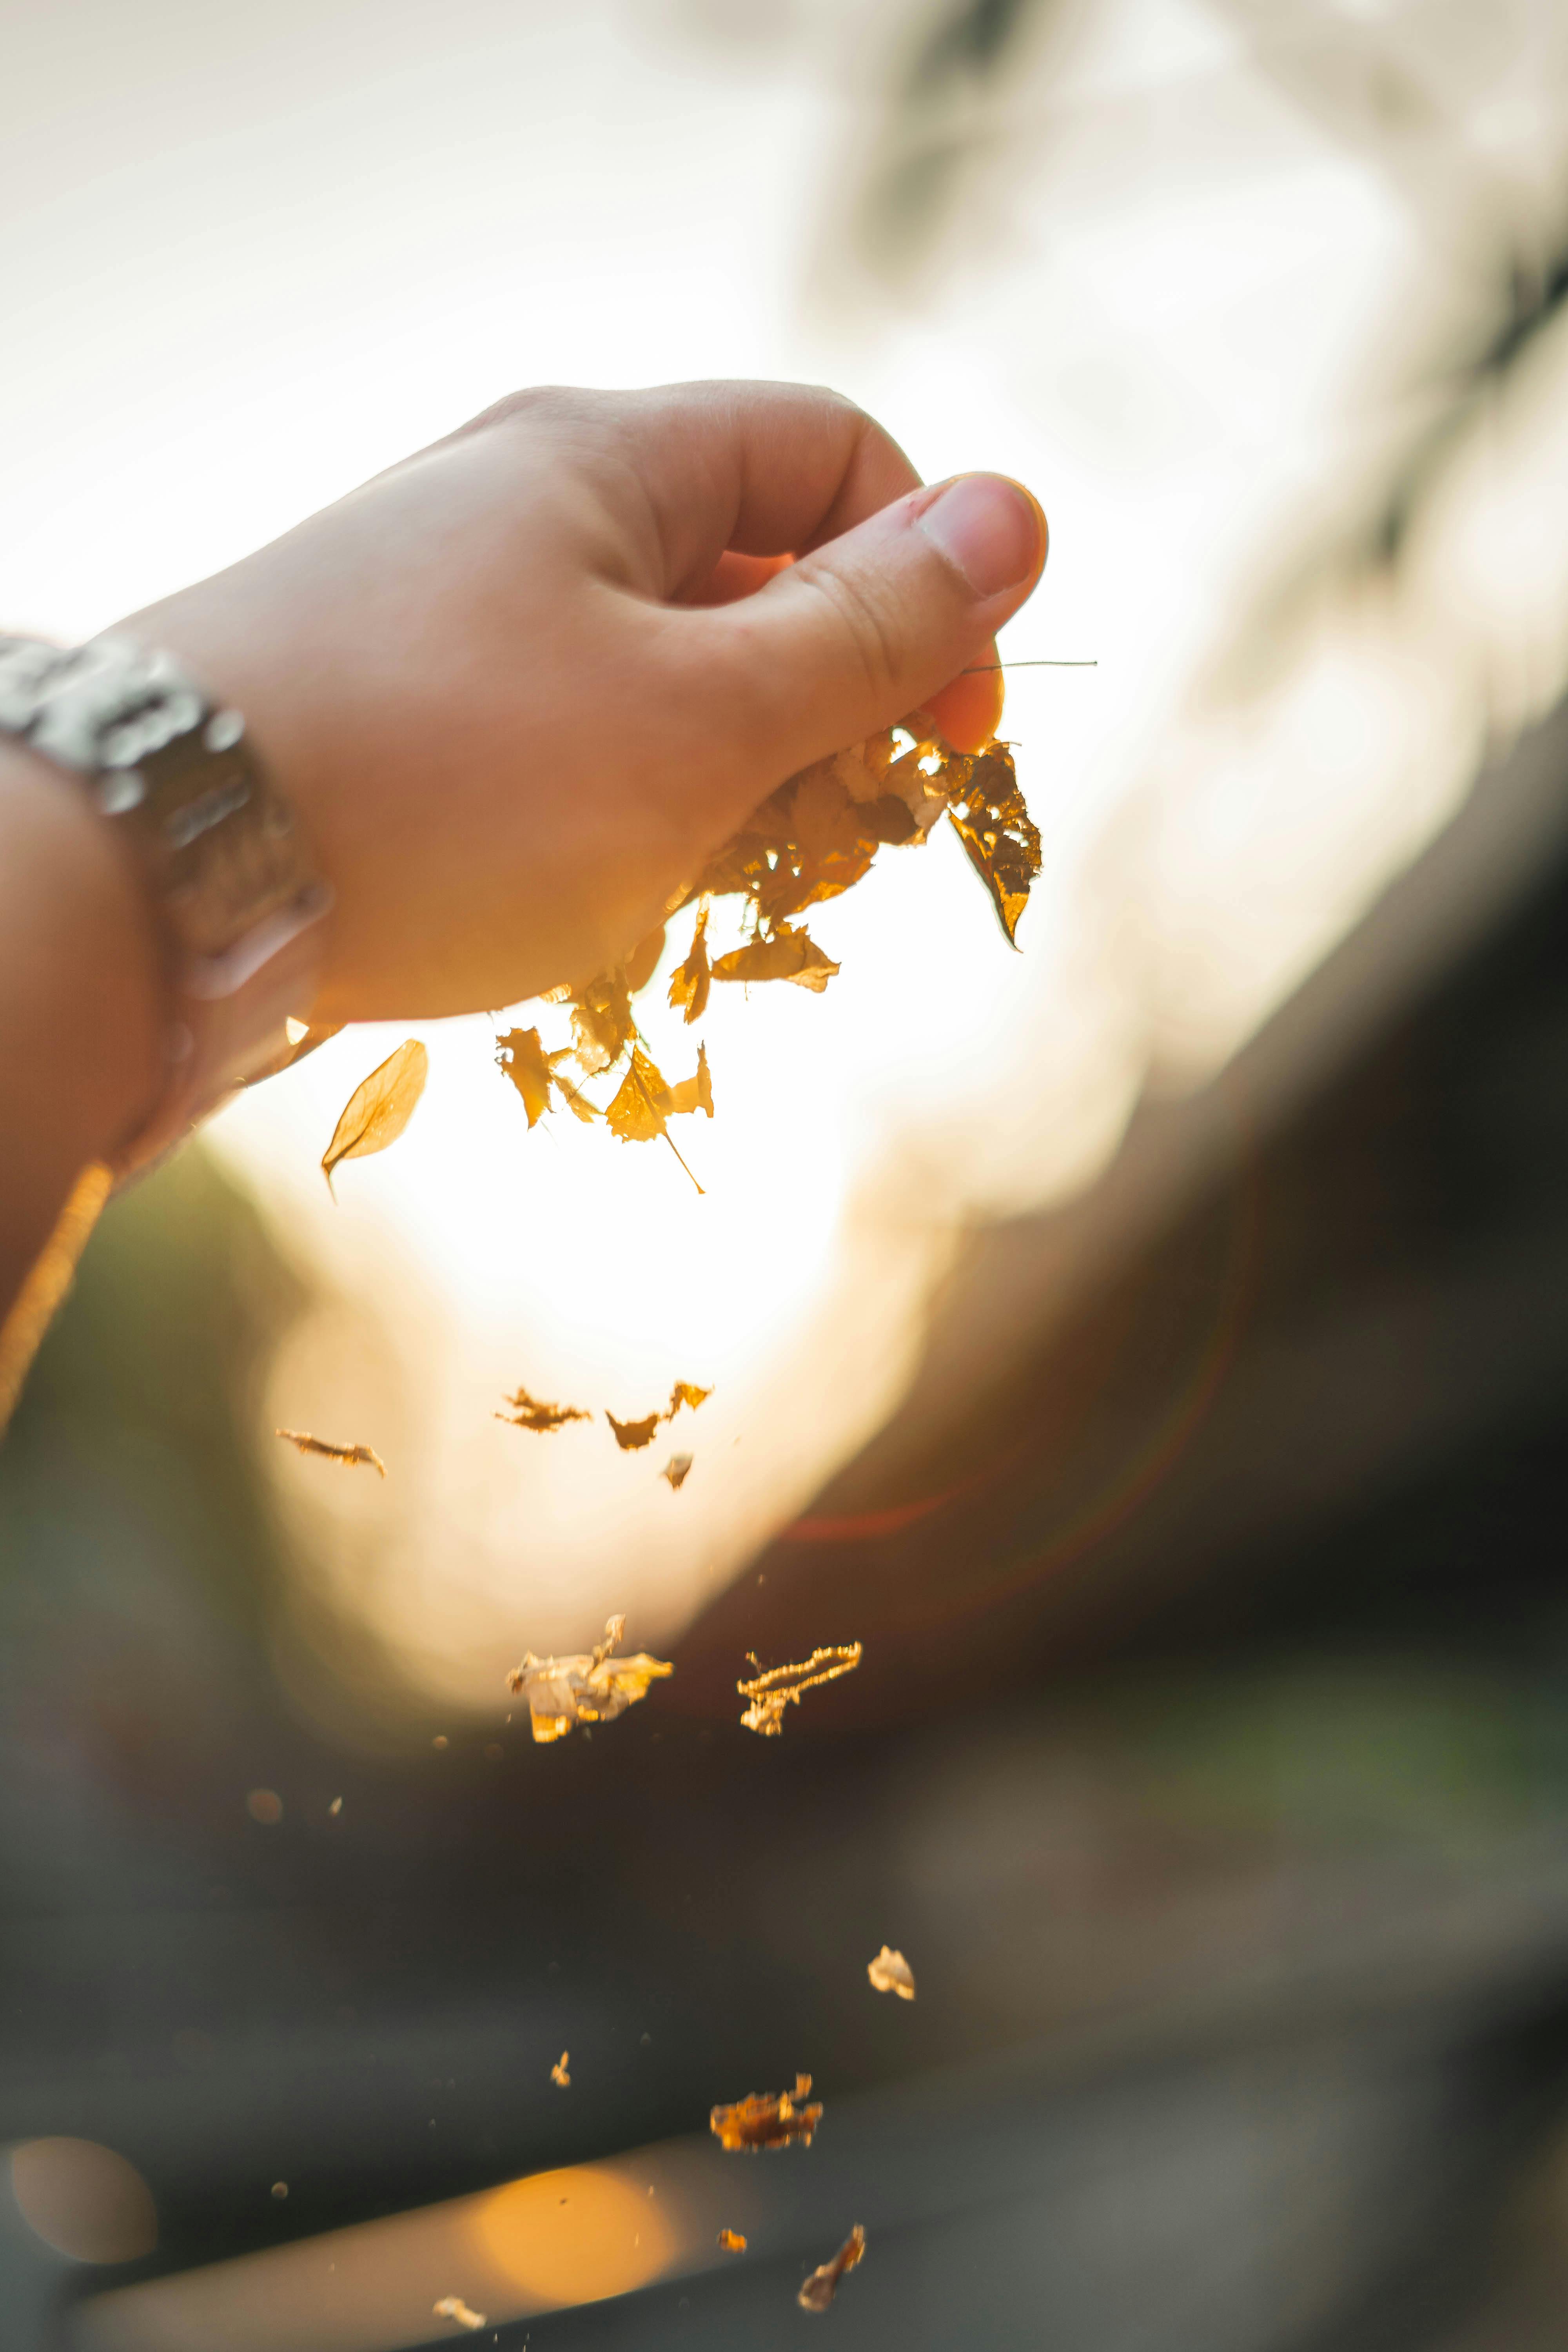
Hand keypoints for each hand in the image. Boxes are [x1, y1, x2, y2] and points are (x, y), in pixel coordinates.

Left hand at [126, 380, 1046, 1020]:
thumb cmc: (451, 783)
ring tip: (705, 895)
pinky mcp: (407, 720)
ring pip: (659, 682)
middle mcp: (527, 511)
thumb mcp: (701, 714)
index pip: (834, 459)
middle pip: (751, 575)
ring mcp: (458, 618)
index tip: (959, 735)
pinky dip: (622, 824)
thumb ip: (865, 630)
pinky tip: (608, 912)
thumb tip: (1018, 515)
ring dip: (728, 791)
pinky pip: (567, 749)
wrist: (163, 874)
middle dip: (833, 712)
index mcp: (609, 460)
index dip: (932, 579)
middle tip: (849, 847)